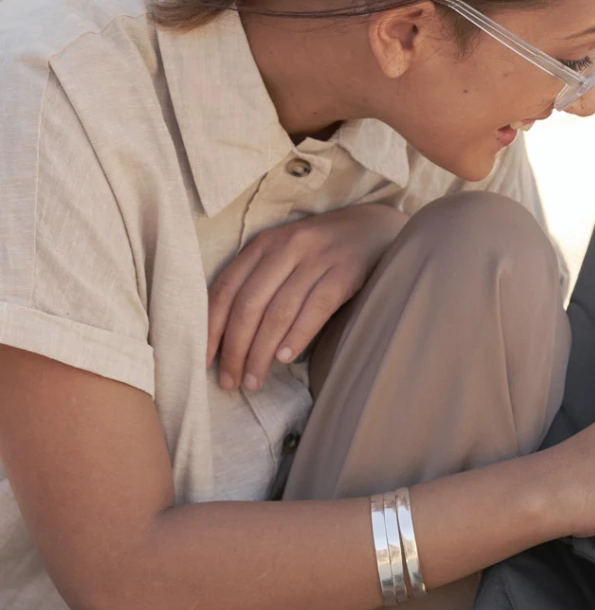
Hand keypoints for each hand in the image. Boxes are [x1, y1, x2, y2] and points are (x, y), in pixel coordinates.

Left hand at [208, 204, 408, 390]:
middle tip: (230, 381)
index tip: (204, 361)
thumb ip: (263, 282)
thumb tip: (233, 338)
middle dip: (235, 348)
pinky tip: (284, 358)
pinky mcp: (346, 272)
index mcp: (264, 244)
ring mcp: (317, 258)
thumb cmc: (326, 252)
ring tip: (254, 381)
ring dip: (262, 352)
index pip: (226, 288)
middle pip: (249, 304)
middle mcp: (286, 247)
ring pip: (278, 311)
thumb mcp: (288, 255)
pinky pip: (315, 308)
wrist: (376, 228)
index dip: (211, 328)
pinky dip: (297, 335)